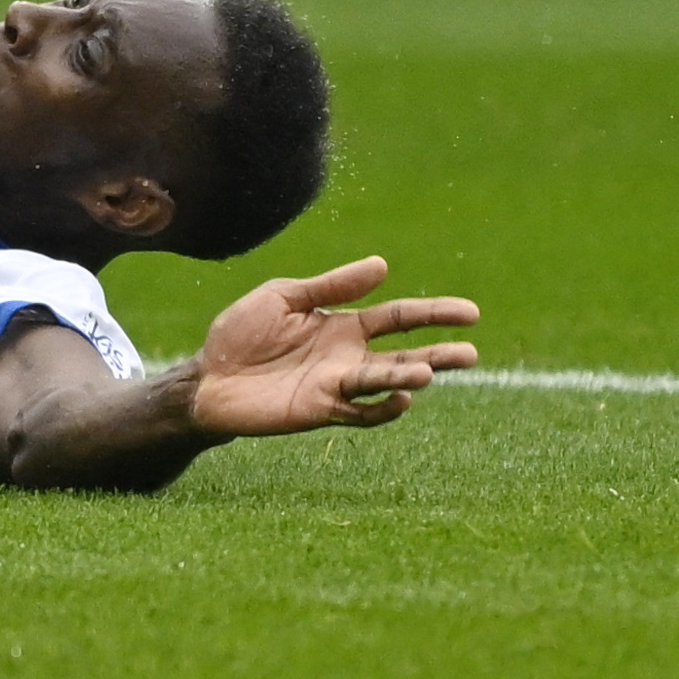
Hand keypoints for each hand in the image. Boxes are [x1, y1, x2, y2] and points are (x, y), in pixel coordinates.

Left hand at [176, 257, 482, 439]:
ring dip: (407, 378)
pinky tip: (398, 398)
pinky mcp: (320, 409)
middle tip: (471, 353)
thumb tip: (382, 265)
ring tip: (428, 372)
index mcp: (345, 325)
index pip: (401, 318)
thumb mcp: (284, 297)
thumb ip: (331, 286)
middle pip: (406, 355)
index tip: (471, 313)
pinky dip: (381, 408)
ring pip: (385, 383)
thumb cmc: (241, 335)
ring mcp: (338, 386)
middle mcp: (350, 357)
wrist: (207, 377)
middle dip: (439, 354)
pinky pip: (360, 413)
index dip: (435, 313)